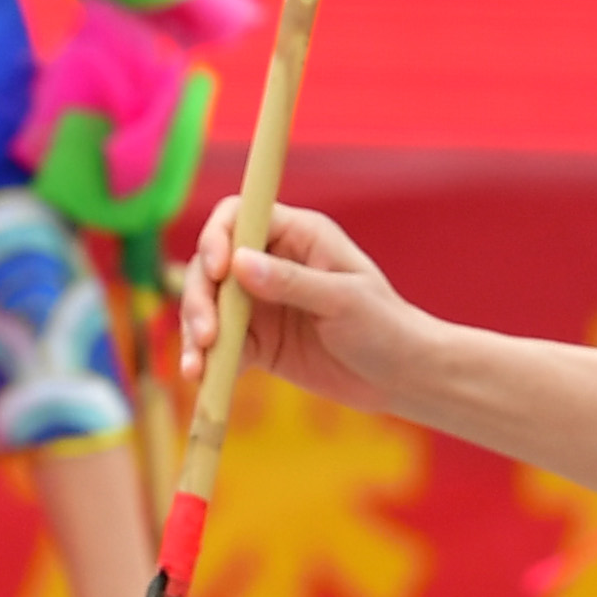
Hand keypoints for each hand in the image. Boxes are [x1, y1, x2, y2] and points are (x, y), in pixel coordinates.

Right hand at [172, 196, 427, 413]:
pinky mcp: (256, 342)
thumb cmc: (385, 326)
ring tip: (197, 366)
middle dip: (199, 297)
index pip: (238, 217)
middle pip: (211, 265)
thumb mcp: (343, 300)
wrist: (401, 377)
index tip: (217, 271)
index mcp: (297, 236)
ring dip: (195, 332)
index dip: (217, 237)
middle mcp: (271, 263)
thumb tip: (239, 263)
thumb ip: (291, 281)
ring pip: (208, 306)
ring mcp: (260, 304)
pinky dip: (206, 360)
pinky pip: (219, 346)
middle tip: (206, 334)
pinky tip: (201, 379)